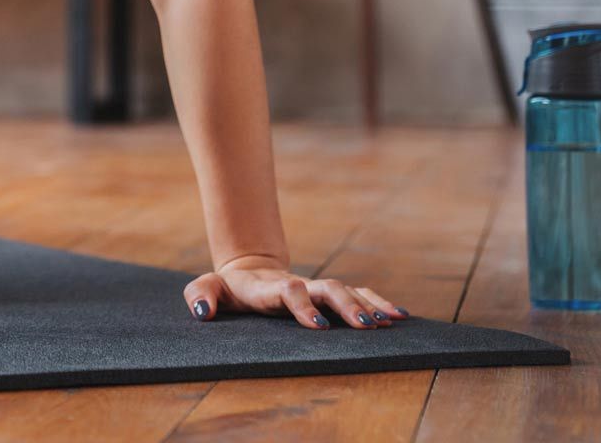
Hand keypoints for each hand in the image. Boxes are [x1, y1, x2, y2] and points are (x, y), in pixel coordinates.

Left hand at [182, 254, 410, 329]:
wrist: (247, 272)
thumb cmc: (228, 289)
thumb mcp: (207, 288)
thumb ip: (201, 294)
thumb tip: (202, 310)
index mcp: (270, 287)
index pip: (288, 293)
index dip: (302, 306)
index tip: (318, 326)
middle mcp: (298, 285)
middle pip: (327, 289)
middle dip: (346, 306)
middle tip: (365, 326)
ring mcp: (315, 288)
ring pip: (346, 291)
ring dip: (367, 305)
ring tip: (390, 322)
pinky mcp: (327, 294)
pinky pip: (358, 294)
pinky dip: (378, 302)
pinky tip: (400, 316)